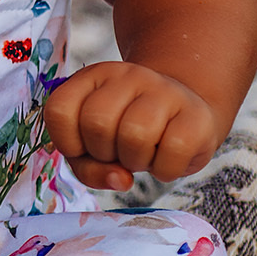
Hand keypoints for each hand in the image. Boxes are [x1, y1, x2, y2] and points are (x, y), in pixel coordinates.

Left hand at [44, 60, 223, 189]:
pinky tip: (167, 158)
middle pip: (96, 124)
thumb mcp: (96, 146)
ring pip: (134, 136)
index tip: (85, 148)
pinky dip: (166, 170)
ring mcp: (163, 90)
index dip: (68, 143)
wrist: (187, 111)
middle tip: (118, 153)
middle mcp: (126, 75)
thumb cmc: (129, 133)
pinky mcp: (196, 115)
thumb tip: (120, 180)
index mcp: (91, 77)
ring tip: (143, 155)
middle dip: (103, 154)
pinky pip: (173, 152)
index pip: (59, 111)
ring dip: (135, 162)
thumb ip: (89, 169)